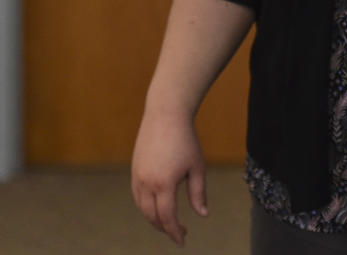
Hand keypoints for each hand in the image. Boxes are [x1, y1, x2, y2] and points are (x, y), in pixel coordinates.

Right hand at [131, 109, 208, 245]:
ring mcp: (137, 177)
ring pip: (142, 208)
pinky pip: (137, 196)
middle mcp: (146, 183)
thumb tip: (202, 215)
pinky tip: (157, 207)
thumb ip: (198, 193)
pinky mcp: (134, 170)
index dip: (174, 231)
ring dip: (153, 219)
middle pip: (151, 216)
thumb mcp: (197, 167)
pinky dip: (146, 207)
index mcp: (164, 184)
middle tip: (178, 233)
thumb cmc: (186, 140)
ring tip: (168, 223)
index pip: (167, 217)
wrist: (165, 116)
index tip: (182, 240)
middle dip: (164, 228)